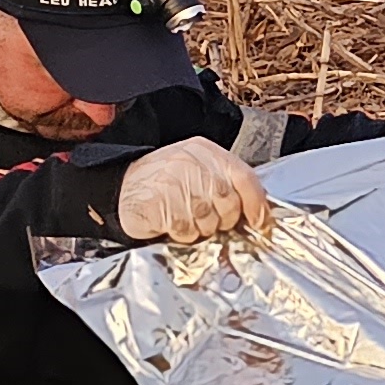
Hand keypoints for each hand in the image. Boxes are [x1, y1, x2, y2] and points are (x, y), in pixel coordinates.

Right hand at [116, 136, 271, 245]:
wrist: (123, 187)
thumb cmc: (166, 183)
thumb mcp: (200, 172)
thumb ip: (227, 185)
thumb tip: (259, 214)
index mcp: (205, 151)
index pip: (243, 176)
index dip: (256, 204)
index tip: (262, 223)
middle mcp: (190, 162)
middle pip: (229, 202)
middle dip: (224, 220)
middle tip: (209, 219)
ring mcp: (172, 181)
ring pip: (207, 219)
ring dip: (200, 228)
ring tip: (186, 217)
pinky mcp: (156, 202)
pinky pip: (184, 229)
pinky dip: (182, 233)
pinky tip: (172, 222)